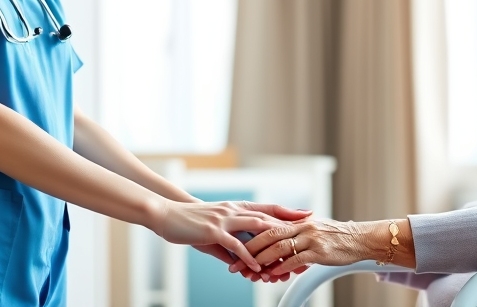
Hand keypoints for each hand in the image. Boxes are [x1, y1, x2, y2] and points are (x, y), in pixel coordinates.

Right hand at [155, 200, 311, 272]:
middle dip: (290, 224)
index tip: (307, 213)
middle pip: (268, 217)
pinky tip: (257, 267)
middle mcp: (234, 210)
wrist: (167, 215)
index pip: (268, 208)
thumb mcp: (215, 230)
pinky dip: (248, 257)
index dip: (288, 210)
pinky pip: (235, 246)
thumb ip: (231, 243)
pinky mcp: (214, 231)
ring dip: (272, 245)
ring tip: (287, 257)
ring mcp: (225, 219)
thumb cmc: (191, 223)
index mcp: (236, 207)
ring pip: (256, 230)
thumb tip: (242, 259)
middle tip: (309, 231)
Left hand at [229, 218, 370, 278]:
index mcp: (297, 221)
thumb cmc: (337, 238)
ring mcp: (310, 237)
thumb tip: (279, 245)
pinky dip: (283, 267)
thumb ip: (296, 235)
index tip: (235, 248)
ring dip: (263, 260)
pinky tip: (273, 275)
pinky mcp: (319, 251)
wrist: (360, 239)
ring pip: (279, 247)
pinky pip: (296, 259)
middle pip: (268, 235)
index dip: (250, 237)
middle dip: (249, 250)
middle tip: (235, 263)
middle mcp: (301, 226)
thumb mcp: (314, 231)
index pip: (268, 226)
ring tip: (251, 272)